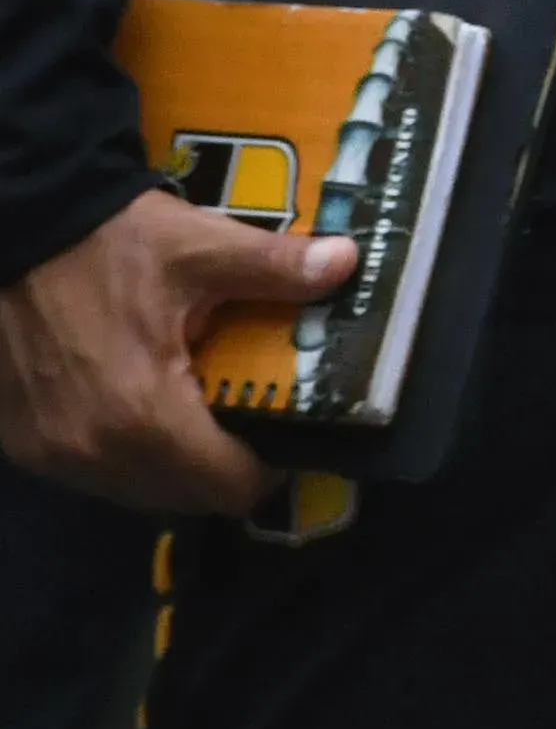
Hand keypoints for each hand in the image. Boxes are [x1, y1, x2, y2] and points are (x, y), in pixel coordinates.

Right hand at [0, 192, 354, 514]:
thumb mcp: (202, 247)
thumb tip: (349, 263)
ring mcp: (51, 454)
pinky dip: (127, 456)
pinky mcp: (23, 443)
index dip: (268, 468)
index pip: (226, 487)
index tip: (287, 434)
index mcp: (144, 416)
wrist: (18, 230)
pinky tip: (144, 408)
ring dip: (174, 467)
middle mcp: (93, 453)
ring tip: (201, 414)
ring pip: (135, 492)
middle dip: (225, 468)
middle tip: (250, 420)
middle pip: (184, 498)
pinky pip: (93, 474)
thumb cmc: (110, 243)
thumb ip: (278, 267)